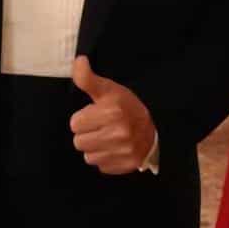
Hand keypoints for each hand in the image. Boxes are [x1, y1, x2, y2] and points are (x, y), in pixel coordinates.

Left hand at [68, 56, 156, 173]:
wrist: (153, 129)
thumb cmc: (127, 107)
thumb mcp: (109, 90)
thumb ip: (88, 79)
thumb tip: (79, 61)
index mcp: (112, 112)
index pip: (75, 123)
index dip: (84, 118)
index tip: (97, 114)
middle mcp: (119, 133)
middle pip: (79, 142)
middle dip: (88, 134)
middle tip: (102, 127)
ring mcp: (124, 151)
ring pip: (88, 156)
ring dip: (95, 148)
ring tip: (108, 138)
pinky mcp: (126, 165)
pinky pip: (101, 166)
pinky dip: (106, 158)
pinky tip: (115, 149)